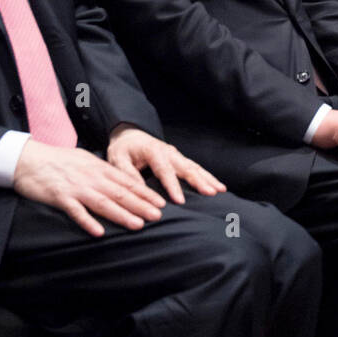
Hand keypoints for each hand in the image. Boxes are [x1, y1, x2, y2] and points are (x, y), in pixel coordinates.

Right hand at [12, 138, 166, 237]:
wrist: (29, 158)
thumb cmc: (58, 159)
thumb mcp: (84, 160)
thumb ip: (102, 170)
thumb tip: (119, 180)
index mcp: (98, 168)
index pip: (127, 182)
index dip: (145, 193)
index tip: (160, 203)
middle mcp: (91, 177)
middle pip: (120, 193)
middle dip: (141, 205)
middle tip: (158, 216)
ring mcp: (76, 187)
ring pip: (103, 203)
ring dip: (122, 214)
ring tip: (138, 224)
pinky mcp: (60, 197)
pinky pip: (76, 211)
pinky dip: (88, 221)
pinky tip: (99, 232)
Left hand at [106, 125, 224, 204]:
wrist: (129, 135)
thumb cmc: (123, 150)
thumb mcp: (117, 160)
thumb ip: (128, 174)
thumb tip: (140, 192)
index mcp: (153, 151)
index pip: (164, 170)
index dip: (173, 186)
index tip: (180, 201)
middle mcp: (169, 152)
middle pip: (186, 167)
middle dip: (199, 181)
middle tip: (211, 193)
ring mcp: (176, 155)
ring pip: (195, 167)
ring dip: (208, 179)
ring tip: (220, 190)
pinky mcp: (180, 159)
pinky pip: (195, 168)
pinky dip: (207, 177)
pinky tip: (217, 186)